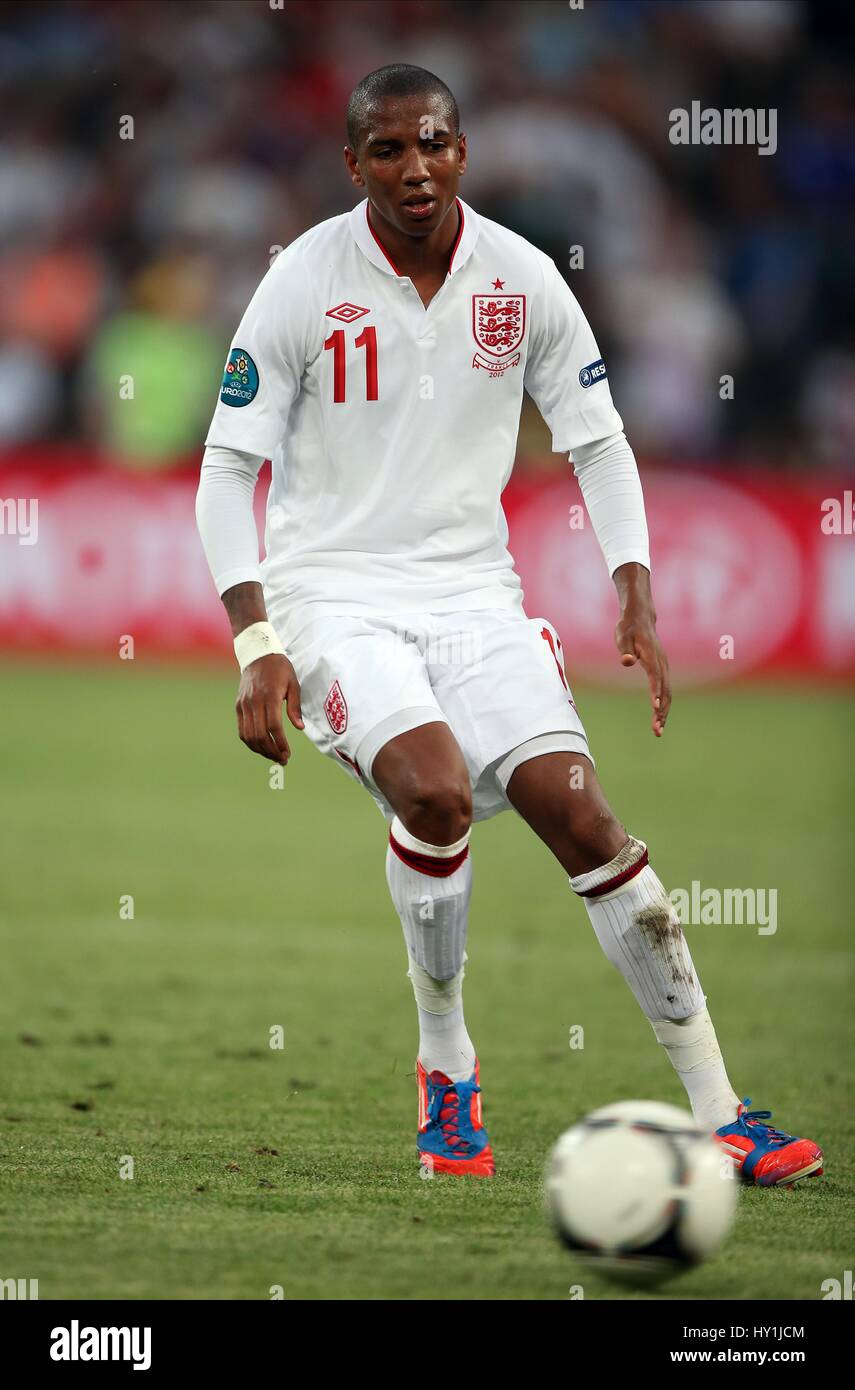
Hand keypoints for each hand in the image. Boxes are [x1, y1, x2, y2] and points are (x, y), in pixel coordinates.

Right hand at [235, 653, 303, 764]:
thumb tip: (299, 728)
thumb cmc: (280, 669)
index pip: (273, 727)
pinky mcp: (238, 706)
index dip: (281, 743)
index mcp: (270, 696)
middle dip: (271, 751)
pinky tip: (261, 747)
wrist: (258, 654)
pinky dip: (250, 742)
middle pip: (260, 735)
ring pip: (248, 735)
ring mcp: (244, 704)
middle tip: (282, 759)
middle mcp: (254, 702)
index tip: (288, 754)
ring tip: (273, 756)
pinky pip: (242, 730)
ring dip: (261, 750)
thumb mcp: (293, 684)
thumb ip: (295, 707)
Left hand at [614, 604, 670, 737]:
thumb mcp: (622, 637)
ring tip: (657, 730)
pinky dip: (664, 705)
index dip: (656, 693)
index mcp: (652, 657)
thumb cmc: (628, 628)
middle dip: (662, 711)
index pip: (655, 677)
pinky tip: (659, 717)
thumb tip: (627, 662)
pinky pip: (665, 690)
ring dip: (664, 712)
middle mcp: (662, 664)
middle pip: (665, 691)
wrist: (640, 618)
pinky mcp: (662, 670)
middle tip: (656, 730)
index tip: (655, 708)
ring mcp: (664, 667)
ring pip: (667, 693)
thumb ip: (625, 650)